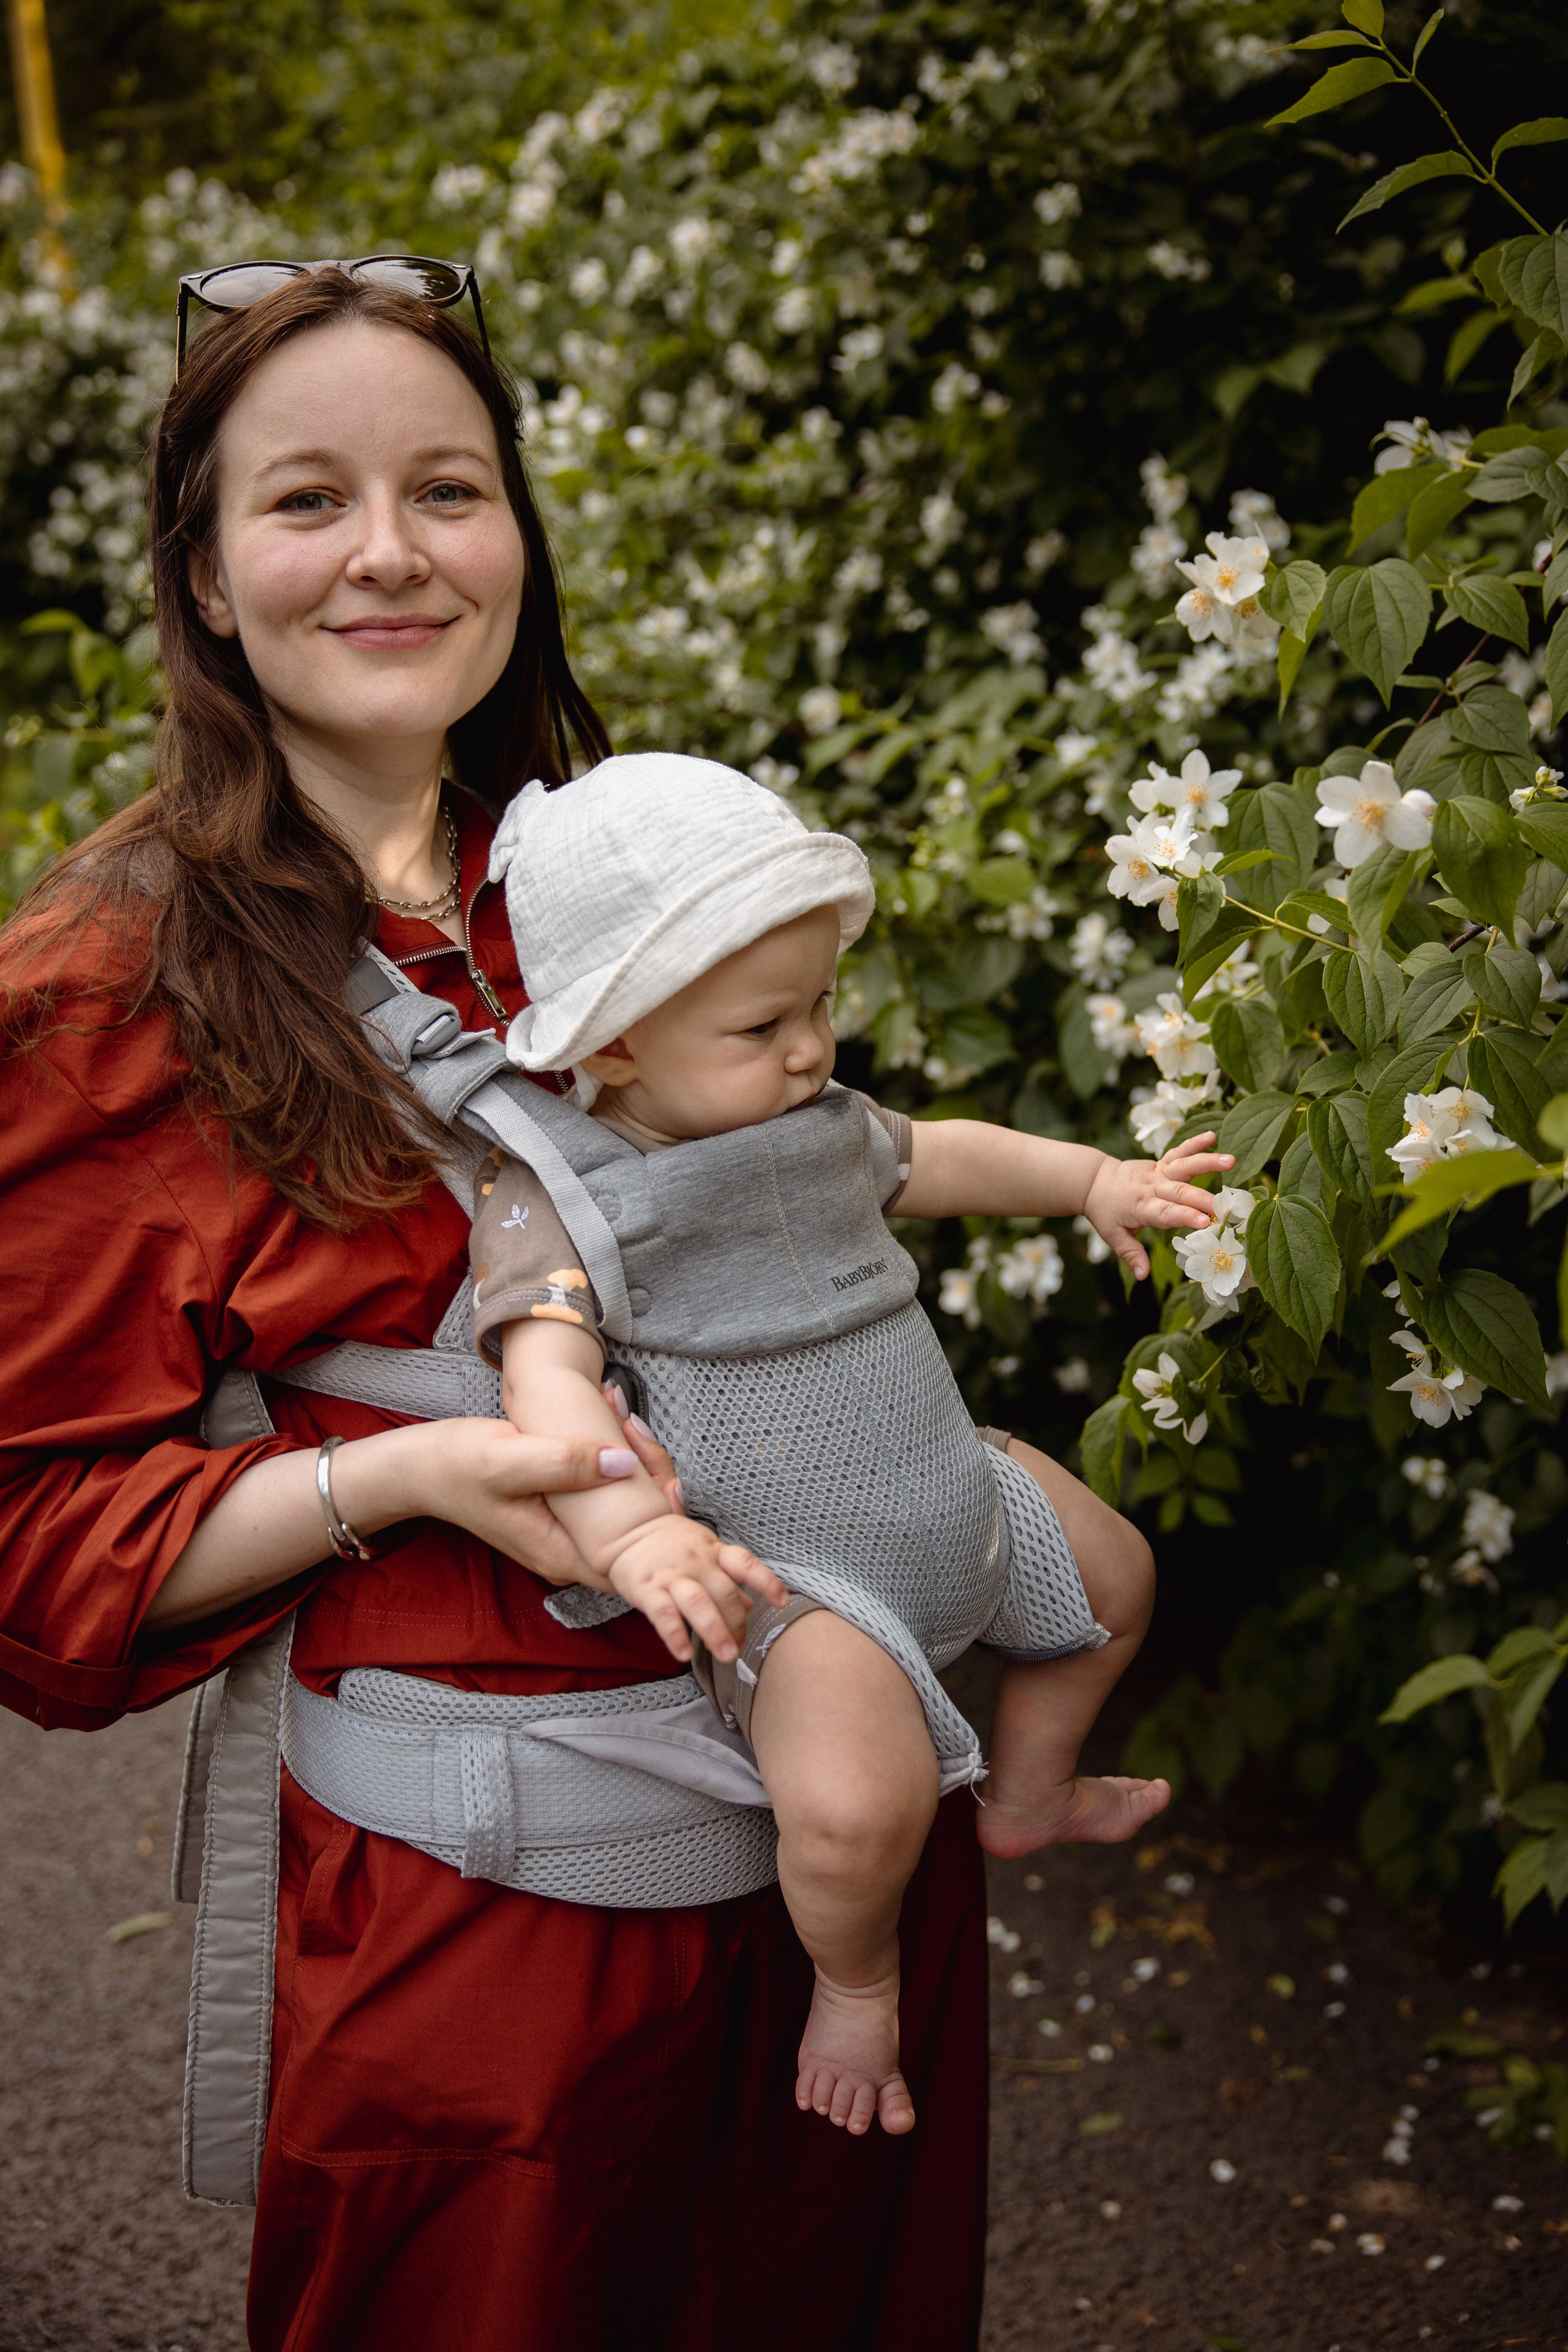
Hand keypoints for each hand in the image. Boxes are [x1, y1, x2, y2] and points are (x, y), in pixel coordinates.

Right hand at [604, 1514, 789, 1665]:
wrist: (628, 1530)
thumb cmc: (672, 1545)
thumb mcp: (705, 1552)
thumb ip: (727, 1578)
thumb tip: (752, 1604)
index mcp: (714, 1551)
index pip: (746, 1564)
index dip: (767, 1582)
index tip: (782, 1602)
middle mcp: (696, 1562)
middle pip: (724, 1593)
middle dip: (737, 1624)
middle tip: (740, 1648)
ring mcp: (672, 1574)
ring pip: (698, 1603)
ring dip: (715, 1631)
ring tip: (727, 1656)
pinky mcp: (646, 1588)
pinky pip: (663, 1614)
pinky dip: (675, 1635)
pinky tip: (683, 1655)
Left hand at [1081, 1132, 1234, 1280]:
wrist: (1095, 1181)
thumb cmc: (1106, 1212)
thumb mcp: (1112, 1236)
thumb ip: (1130, 1254)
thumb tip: (1142, 1276)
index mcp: (1142, 1208)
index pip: (1165, 1213)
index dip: (1184, 1216)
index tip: (1205, 1222)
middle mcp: (1152, 1188)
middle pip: (1179, 1192)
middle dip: (1203, 1198)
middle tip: (1226, 1205)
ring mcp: (1157, 1173)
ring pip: (1183, 1166)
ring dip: (1207, 1162)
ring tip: (1231, 1161)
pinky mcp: (1160, 1163)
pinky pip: (1178, 1151)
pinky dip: (1194, 1143)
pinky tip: (1213, 1136)